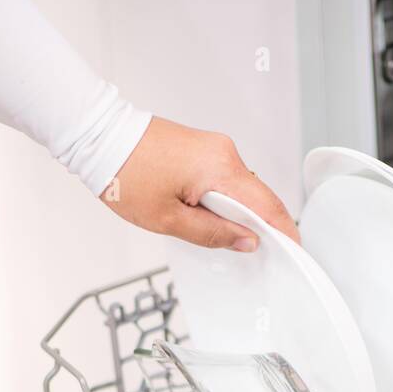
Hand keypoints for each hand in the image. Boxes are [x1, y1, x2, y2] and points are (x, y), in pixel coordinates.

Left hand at [100, 116, 298, 249]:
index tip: (294, 249)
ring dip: (235, 213)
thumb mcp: (169, 219)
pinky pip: (225, 179)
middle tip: (250, 252)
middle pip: (256, 196)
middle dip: (258, 225)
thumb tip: (246, 240)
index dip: (283, 230)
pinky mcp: (203, 148)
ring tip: (217, 235)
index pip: (266, 204)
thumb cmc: (126, 174)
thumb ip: (212, 234)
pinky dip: (223, 200)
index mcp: (220, 167)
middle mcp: (223, 152)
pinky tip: (206, 216)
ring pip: (240, 189)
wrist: (98, 138)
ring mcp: (214, 147)